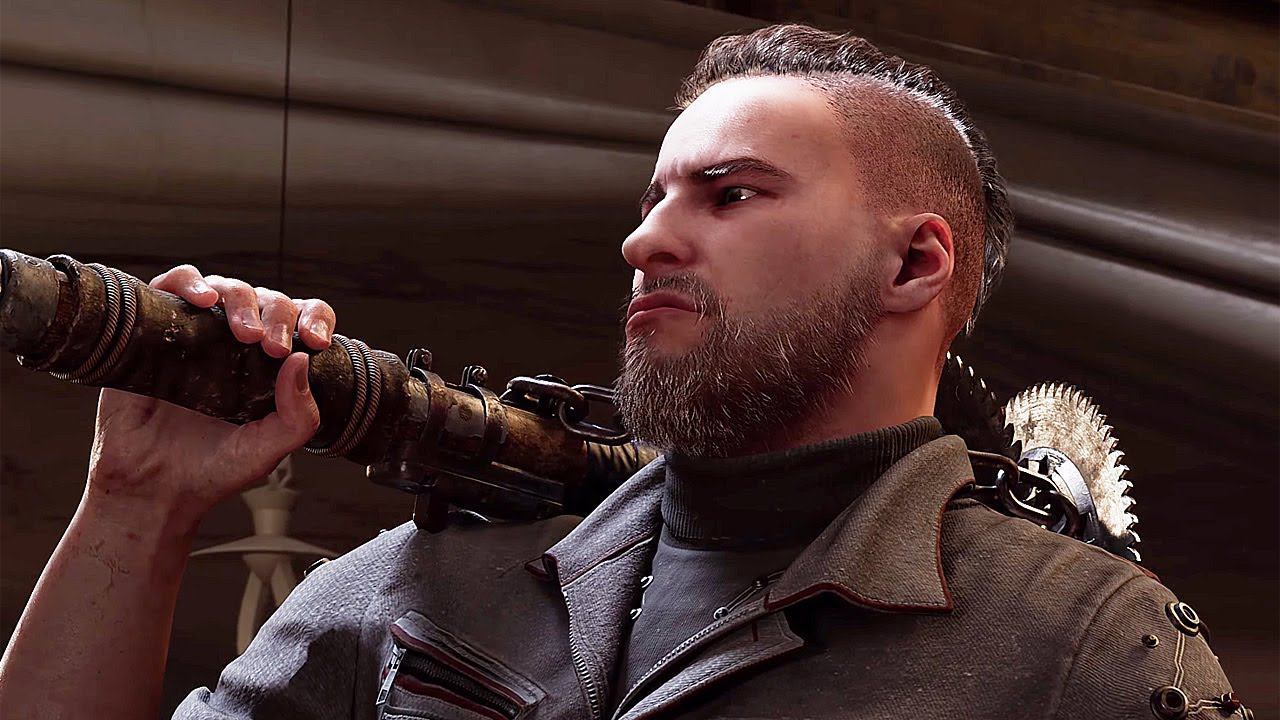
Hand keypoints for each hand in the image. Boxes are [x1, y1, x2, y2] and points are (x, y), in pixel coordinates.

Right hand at [84, 264, 335, 534]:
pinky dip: (190, 282)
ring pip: (228, 289)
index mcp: (273, 364)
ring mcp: (198, 333)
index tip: (316, 341)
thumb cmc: (213, 469)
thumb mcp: (268, 449)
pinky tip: (204, 300)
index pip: (303, 320)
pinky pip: (173, 286)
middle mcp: (238, 343)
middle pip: (269, 300)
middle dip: (279, 316)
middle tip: (272, 347)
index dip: (316, 319)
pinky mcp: (157, 330)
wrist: (153, 488)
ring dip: (242, 300)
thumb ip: (298, 416)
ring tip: (244, 332)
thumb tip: (304, 360)